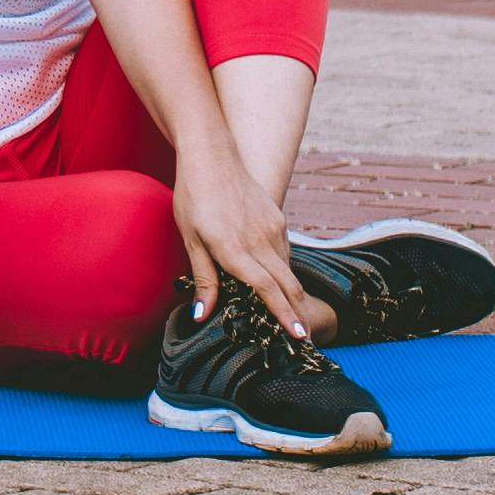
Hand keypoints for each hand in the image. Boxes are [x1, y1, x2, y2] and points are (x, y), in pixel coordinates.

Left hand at [172, 160, 320, 341]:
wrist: (211, 155)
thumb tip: (203, 315)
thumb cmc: (193, 197)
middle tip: (303, 339)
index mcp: (234, 248)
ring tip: (293, 317)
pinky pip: (285, 252)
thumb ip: (204, 278)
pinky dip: (285, 271)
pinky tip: (280, 282)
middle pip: (287, 284)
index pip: (267, 289)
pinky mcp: (277, 218)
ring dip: (292, 294)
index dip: (283, 314)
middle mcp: (259, 239)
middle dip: (297, 313)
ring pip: (288, 269)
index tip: (297, 335)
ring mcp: (272, 227)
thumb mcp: (190, 239)